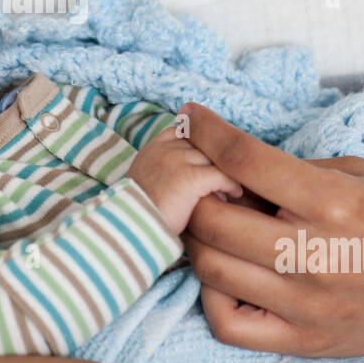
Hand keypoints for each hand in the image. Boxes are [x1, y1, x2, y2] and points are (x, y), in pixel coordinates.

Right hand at [127, 126, 241, 234]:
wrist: (130, 231)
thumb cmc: (140, 216)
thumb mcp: (145, 184)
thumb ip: (163, 172)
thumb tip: (192, 179)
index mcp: (152, 150)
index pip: (182, 131)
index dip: (198, 144)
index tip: (206, 160)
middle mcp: (165, 150)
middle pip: (203, 144)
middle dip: (214, 160)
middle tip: (223, 179)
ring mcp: (178, 161)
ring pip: (214, 157)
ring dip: (224, 172)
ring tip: (228, 190)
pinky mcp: (191, 177)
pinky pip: (221, 174)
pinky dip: (231, 185)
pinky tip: (232, 195)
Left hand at [178, 103, 363, 355]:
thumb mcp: (362, 173)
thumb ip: (296, 170)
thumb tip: (233, 167)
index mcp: (333, 203)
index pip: (245, 160)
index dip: (206, 133)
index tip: (191, 118)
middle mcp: (314, 257)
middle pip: (212, 220)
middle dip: (195, 192)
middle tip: (203, 183)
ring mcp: (305, 306)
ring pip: (210, 270)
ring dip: (199, 240)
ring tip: (215, 225)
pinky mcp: (303, 342)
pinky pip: (228, 324)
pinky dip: (213, 296)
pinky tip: (230, 274)